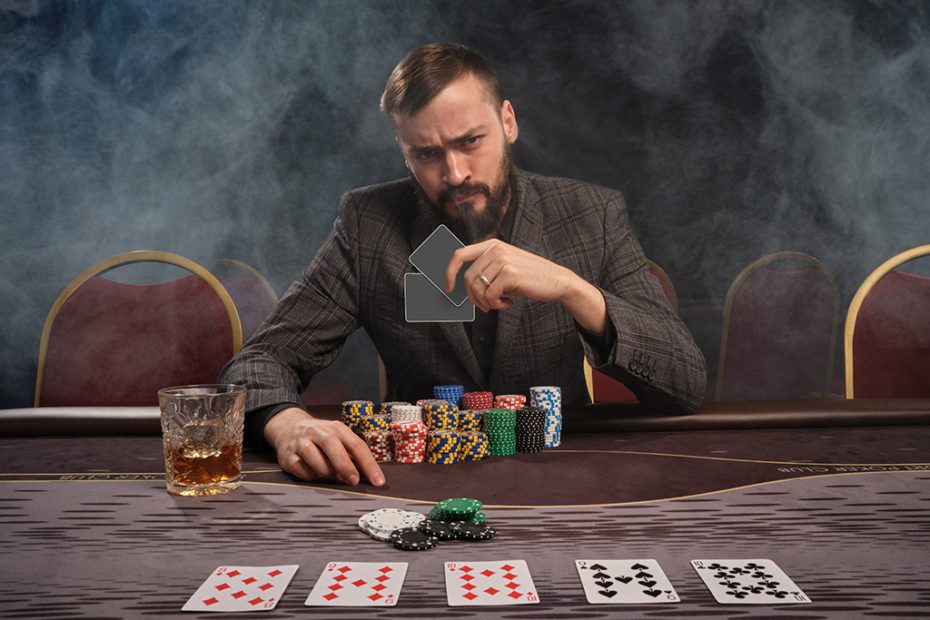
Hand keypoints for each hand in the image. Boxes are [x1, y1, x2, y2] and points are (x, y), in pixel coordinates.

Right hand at [263, 407, 384, 485]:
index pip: (357, 445)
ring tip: (333, 477)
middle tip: (354, 482)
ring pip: (314, 458)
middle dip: (346, 466)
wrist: (288, 427)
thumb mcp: (338, 439)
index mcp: (337, 428)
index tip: (377, 481)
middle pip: (333, 447)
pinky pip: (300, 469)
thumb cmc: (321, 438)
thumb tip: (369, 477)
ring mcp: (301, 442)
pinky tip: (314, 475)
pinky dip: (309, 476)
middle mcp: (318, 432)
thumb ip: (352, 455)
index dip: (369, 464)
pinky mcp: (287, 455)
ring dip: (326, 472)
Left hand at [444, 239, 576, 311]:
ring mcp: (502, 260)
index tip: (448, 289)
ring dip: (487, 303)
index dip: (449, 272)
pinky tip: (509, 303)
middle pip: (468, 277)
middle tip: (485, 307)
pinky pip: (490, 295)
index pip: (459, 254)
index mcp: (492, 245)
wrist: (557, 281)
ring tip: (500, 303)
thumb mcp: (505, 268)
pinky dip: (497, 304)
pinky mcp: (509, 273)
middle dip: (473, 297)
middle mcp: (496, 249)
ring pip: (478, 288)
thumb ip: (486, 270)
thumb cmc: (529, 278)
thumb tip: (462, 286)